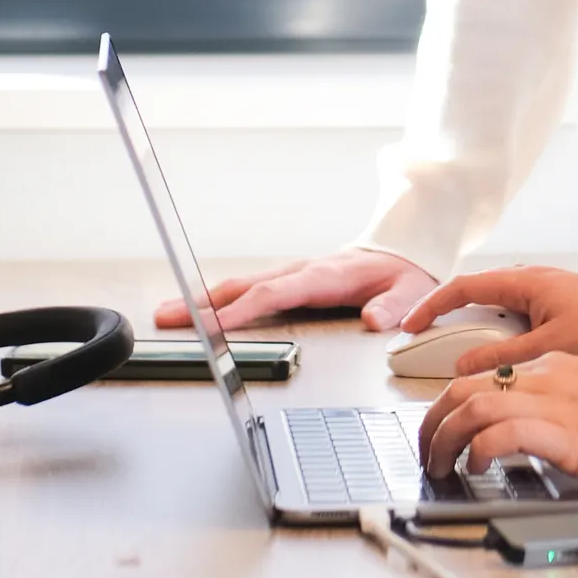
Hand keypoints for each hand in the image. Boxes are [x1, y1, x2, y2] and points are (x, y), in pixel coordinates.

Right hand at [153, 248, 434, 334]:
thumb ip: (393, 306)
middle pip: (244, 286)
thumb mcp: (410, 291)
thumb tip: (372, 319)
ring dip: (204, 299)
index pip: (274, 294)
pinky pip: (250, 288)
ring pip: (241, 284)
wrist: (405, 253)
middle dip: (203, 302)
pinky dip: (221, 298)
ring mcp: (294, 274)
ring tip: (169, 313)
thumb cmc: (404, 274)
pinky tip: (201, 310)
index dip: (241, 309)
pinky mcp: (291, 279)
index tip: (212, 324)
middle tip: (167, 316)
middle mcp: (302, 271)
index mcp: (324, 276)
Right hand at [397, 263, 577, 374]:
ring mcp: (543, 296)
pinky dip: (498, 340)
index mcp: (526, 282)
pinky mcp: (555, 312)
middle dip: (449, 323)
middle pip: (475, 299)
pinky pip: (514, 322)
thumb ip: (502, 359)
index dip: (431, 306)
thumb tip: (463, 368)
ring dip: (476, 335)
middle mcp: (531, 282)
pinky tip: (499, 365)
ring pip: (495, 313)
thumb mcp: (549, 348)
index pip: (463, 287)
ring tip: (461, 364)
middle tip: (427, 348)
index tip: (409, 325)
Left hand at [420, 353, 577, 488]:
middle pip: (463, 387)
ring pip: (472, 406)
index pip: (481, 378)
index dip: (448, 407)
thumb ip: (559, 408)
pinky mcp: (568, 433)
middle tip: (426, 452)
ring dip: (443, 438)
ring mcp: (556, 403)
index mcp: (552, 368)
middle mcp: (546, 379)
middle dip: (431, 421)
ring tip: (439, 465)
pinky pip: (504, 432)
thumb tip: (530, 436)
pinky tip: (477, 468)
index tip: (440, 432)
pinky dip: (480, 449)